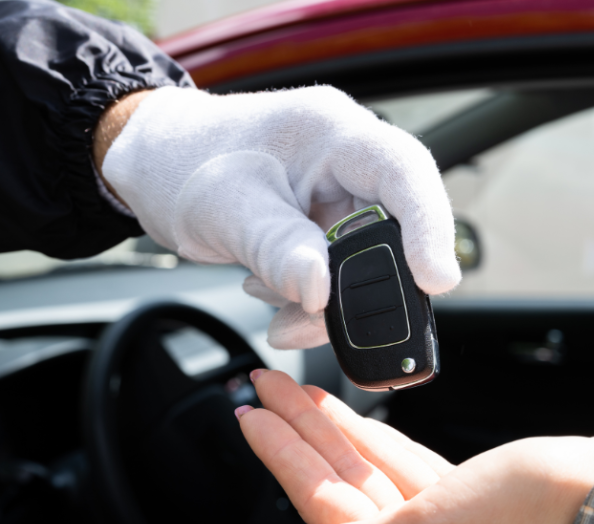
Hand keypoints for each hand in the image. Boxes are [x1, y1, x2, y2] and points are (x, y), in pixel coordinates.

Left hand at [95, 86, 460, 348]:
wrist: (155, 167)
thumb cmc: (183, 162)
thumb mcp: (225, 208)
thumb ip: (277, 249)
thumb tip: (323, 293)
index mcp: (331, 133)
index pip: (403, 171)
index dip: (429, 225)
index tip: (434, 280)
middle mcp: (346, 163)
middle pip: (394, 228)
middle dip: (366, 284)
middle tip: (326, 317)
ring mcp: (338, 197)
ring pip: (368, 263)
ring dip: (331, 301)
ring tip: (279, 310)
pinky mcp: (326, 227)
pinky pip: (341, 274)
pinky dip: (313, 300)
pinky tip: (275, 297)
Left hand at [238, 369, 593, 523]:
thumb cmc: (531, 512)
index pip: (319, 501)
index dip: (280, 455)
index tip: (251, 415)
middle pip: (333, 476)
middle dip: (294, 431)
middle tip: (260, 388)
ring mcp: (432, 518)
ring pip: (361, 463)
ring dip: (325, 425)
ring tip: (293, 391)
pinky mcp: (455, 493)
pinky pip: (395, 458)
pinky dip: (368, 434)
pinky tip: (346, 419)